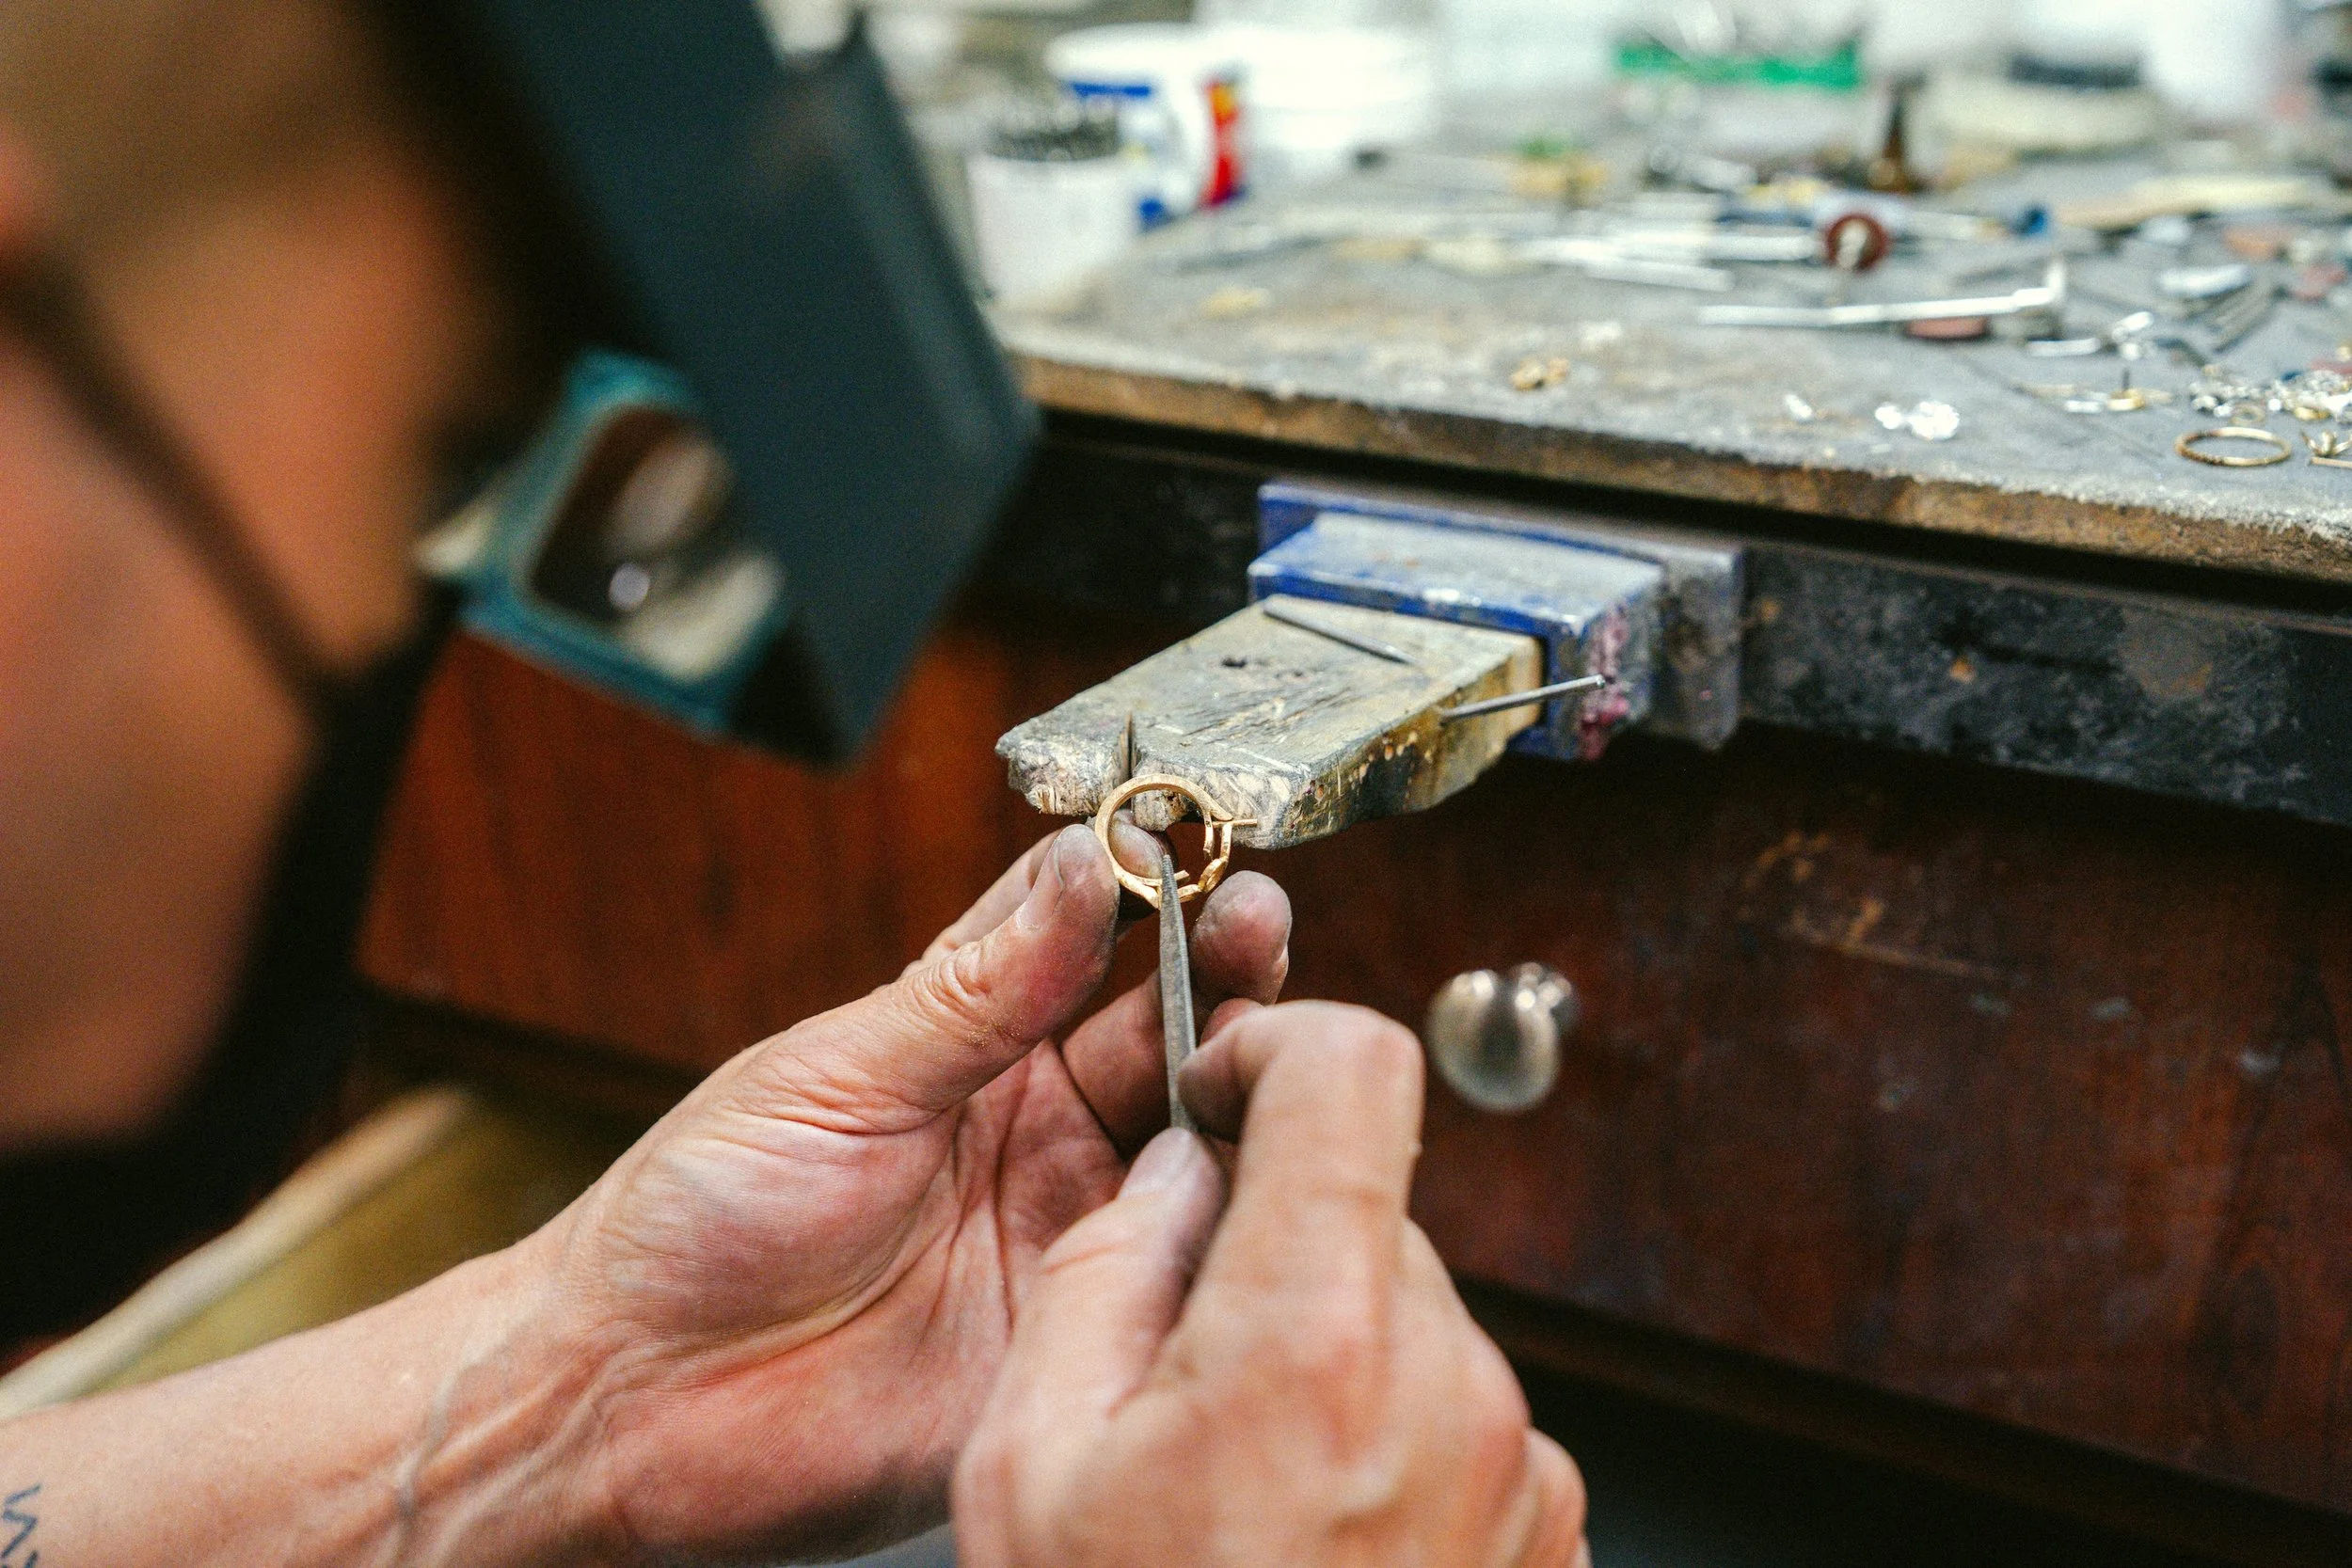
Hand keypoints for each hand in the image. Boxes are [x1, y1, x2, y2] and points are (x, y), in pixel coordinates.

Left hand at [525, 826, 1291, 1560]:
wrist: (630, 1396)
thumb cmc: (697, 1219)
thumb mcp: (839, 1076)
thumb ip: (975, 987)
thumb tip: (1082, 868)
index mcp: (969, 1046)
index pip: (1089, 941)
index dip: (1152, 890)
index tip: (1200, 843)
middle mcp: (1036, 1133)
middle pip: (1168, 1038)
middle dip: (1225, 977)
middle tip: (1260, 927)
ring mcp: (1063, 1233)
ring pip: (1194, 1150)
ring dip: (1241, 1095)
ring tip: (1278, 1042)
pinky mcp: (1076, 1338)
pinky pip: (1178, 1280)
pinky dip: (1225, 1230)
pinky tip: (1256, 1182)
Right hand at [952, 1002, 1587, 1567]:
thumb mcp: (1031, 1463)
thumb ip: (1104, 1266)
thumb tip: (1177, 1170)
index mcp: (1314, 1336)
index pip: (1355, 1067)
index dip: (1275, 1044)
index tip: (1224, 1083)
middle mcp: (1449, 1383)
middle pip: (1370, 1201)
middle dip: (1274, 1235)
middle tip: (1182, 1354)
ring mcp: (1516, 1464)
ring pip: (1411, 1311)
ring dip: (1329, 1346)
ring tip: (1239, 1484)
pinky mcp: (1547, 1529)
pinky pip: (1459, 1411)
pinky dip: (1385, 1430)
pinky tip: (1307, 1532)